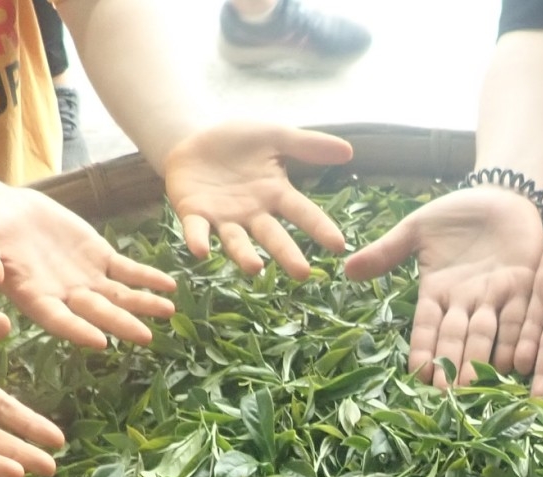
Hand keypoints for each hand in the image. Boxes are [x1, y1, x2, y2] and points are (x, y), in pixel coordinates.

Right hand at [0, 187, 176, 350]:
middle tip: (146, 337)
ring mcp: (83, 277)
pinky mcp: (96, 256)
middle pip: (96, 313)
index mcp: (32, 296)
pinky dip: (146, 277)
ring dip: (142, 304)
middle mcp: (63, 294)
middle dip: (121, 323)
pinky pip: (126, 270)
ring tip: (168, 310)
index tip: (99, 341)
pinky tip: (169, 285)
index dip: (78, 330)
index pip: (58, 320)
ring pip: (118, 296)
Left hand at [163, 122, 354, 277]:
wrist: (194, 137)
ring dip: (244, 255)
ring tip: (255, 269)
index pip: (303, 213)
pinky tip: (200, 251)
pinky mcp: (194, 214)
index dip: (320, 228)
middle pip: (273, 236)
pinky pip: (197, 230)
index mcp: (276, 194)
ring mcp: (224, 218)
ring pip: (237, 241)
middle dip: (287, 254)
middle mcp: (253, 213)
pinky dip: (198, 240)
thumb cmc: (239, 141)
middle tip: (302, 273)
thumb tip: (349, 151)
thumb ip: (308, 145)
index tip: (338, 245)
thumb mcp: (275, 136)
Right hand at [343, 187, 542, 386]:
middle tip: (446, 394)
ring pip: (485, 333)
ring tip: (473, 384)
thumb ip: (387, 250)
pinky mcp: (523, 287)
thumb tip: (347, 268)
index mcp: (437, 291)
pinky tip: (516, 362)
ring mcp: (494, 296)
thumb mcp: (417, 228)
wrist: (501, 193)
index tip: (417, 375)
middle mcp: (465, 301)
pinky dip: (518, 339)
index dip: (423, 350)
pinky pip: (520, 316)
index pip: (427, 327)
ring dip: (479, 358)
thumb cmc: (457, 213)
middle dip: (450, 365)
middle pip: (455, 337)